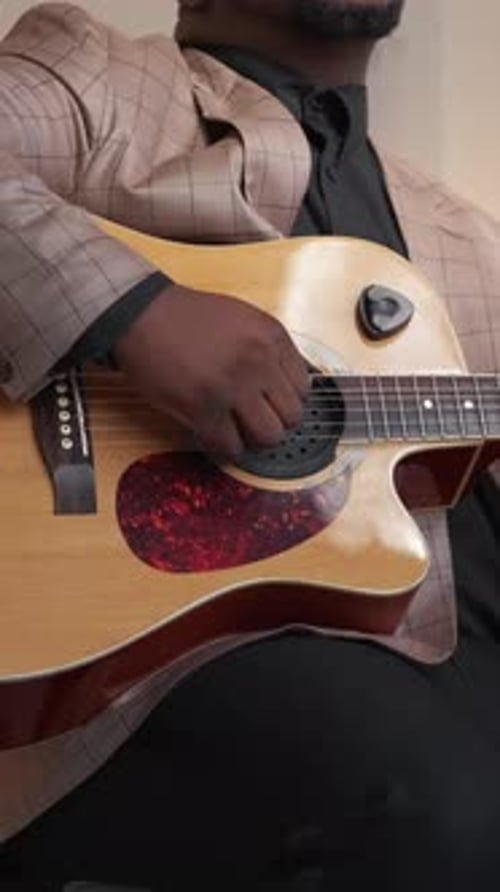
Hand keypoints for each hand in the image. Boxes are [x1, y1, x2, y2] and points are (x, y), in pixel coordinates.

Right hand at [113, 285, 309, 456]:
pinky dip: (226, 447)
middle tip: (257, 421)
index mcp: (271, 336)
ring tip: (240, 431)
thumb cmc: (188, 318)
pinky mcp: (203, 408)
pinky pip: (231, 446)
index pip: (304, 388)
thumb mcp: (244, 319)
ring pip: (268, 436)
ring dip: (255, 440)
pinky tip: (217, 435)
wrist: (142, 315)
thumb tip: (290, 385)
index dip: (287, 400)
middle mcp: (257, 360)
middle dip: (275, 423)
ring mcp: (231, 386)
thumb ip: (270, 348)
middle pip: (291, 416)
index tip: (273, 404)